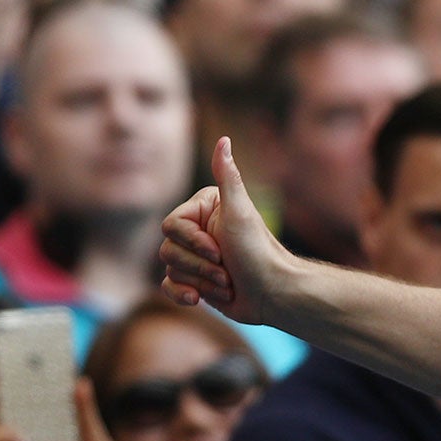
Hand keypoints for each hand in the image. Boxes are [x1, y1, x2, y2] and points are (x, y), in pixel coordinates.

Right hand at [160, 137, 292, 323]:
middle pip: (168, 250)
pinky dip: (183, 294)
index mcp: (204, 209)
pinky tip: (198, 300)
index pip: (171, 226)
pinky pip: (168, 286)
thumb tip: (224, 139)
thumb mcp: (240, 211)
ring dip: (201, 281)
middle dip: (199, 266)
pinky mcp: (194, 281)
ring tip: (226, 282)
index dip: (192, 242)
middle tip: (226, 269)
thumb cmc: (257, 251)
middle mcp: (197, 230)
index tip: (219, 249)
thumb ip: (228, 176)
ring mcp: (195, 257)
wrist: (272, 294)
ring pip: (170, 269)